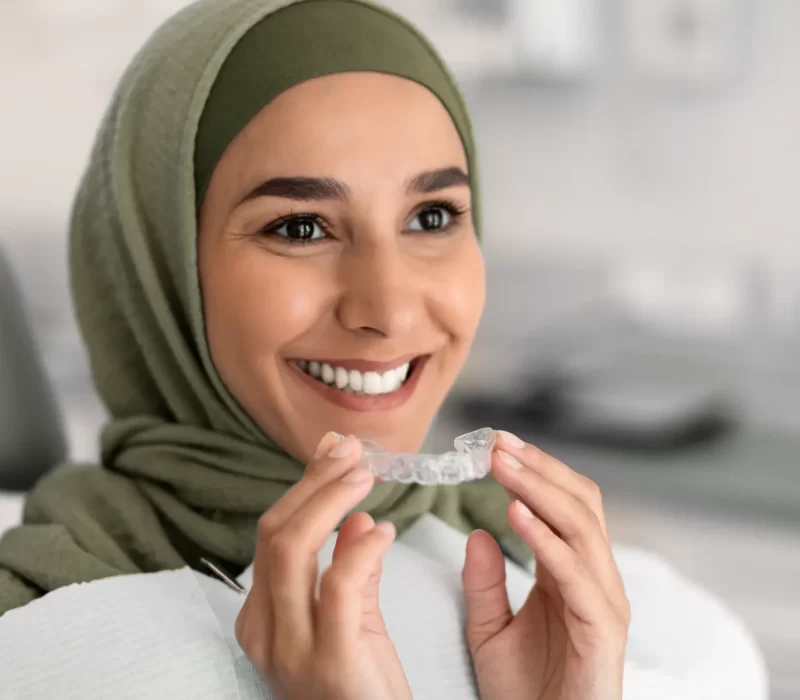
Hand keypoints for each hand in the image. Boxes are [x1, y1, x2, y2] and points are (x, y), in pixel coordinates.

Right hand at [236, 432, 411, 699]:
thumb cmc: (365, 684)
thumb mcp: (352, 619)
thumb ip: (349, 568)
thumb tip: (354, 516)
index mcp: (262, 617)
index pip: (273, 535)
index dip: (305, 487)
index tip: (335, 450)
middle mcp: (264, 631)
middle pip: (277, 534)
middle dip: (315, 483)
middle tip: (352, 452)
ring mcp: (291, 648)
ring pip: (293, 549)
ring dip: (330, 501)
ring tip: (366, 476)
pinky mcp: (330, 661)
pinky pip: (338, 585)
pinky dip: (361, 549)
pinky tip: (386, 532)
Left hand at [462, 431, 629, 699]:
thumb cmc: (525, 692)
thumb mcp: (489, 630)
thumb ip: (484, 582)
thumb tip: (478, 533)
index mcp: (570, 573)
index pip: (563, 503)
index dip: (533, 470)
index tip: (494, 444)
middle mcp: (594, 578)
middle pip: (579, 502)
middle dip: (539, 467)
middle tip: (498, 442)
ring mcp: (603, 600)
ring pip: (581, 525)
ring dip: (539, 488)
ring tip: (502, 464)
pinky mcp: (602, 627)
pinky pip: (575, 571)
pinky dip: (545, 538)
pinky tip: (515, 514)